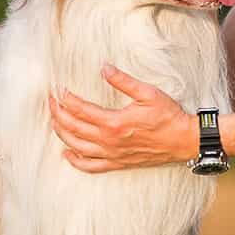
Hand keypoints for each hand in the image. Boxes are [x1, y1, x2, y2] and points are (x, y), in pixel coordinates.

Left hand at [48, 64, 196, 172]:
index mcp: (114, 123)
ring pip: (77, 147)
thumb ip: (123, 81)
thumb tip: (104, 68)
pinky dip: (75, 161)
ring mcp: (112, 154)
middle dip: (58, 114)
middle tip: (51, 101)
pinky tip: (67, 153)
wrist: (183, 141)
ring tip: (54, 121)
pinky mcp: (117, 163)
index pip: (80, 110)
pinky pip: (90, 166)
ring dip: (62, 133)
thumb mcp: (147, 93)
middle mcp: (109, 141)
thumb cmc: (167, 116)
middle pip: (73, 128)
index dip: (66, 99)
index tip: (59, 89)